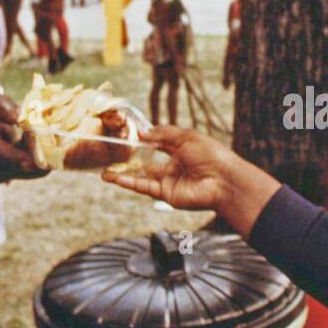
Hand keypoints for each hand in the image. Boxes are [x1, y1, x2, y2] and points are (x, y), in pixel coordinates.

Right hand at [0, 89, 43, 183]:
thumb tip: (20, 118)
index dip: (12, 156)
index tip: (32, 161)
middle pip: (3, 165)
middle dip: (28, 156)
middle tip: (38, 137)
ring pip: (6, 173)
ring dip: (21, 159)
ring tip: (18, 138)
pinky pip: (2, 176)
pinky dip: (14, 165)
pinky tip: (13, 149)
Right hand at [102, 126, 280, 235]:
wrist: (224, 180)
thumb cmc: (211, 155)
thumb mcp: (187, 137)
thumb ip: (164, 134)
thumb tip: (143, 133)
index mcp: (180, 150)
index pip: (157, 143)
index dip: (142, 139)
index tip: (124, 133)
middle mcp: (173, 166)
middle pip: (146, 161)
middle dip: (128, 158)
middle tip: (111, 152)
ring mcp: (168, 181)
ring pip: (141, 176)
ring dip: (122, 173)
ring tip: (103, 169)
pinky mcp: (165, 194)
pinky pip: (143, 187)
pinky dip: (127, 182)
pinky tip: (112, 177)